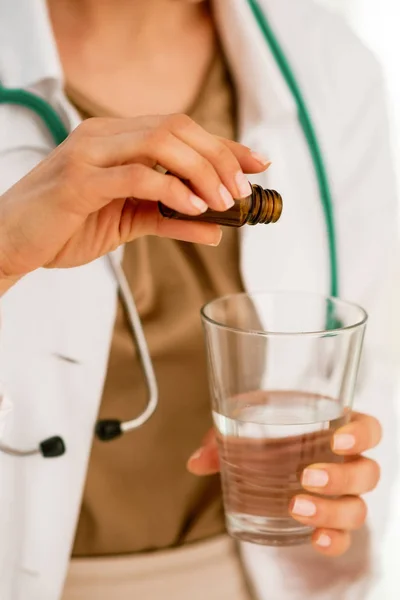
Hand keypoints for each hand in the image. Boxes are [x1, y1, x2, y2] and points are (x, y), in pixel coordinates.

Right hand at [0, 114, 268, 291]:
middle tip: (243, 189)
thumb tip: (215, 230)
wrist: (9, 241)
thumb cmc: (65, 227)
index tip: (258, 162)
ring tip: (225, 201)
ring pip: (162, 142)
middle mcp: (103, 136)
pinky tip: (194, 207)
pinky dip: (173, 190)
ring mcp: (89, 154)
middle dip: (220, 156)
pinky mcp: (79, 182)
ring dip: (203, 171)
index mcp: (115, 138)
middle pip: (177, 128)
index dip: (223, 144)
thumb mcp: (127, 223)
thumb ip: (169, 221)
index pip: (180, 128)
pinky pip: (137, 176)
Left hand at [187, 412, 381, 556]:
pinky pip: (343, 535)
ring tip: (295, 507)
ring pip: (358, 507)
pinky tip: (315, 540)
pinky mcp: (329, 519)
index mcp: (334, 427)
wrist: (259, 451)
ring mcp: (340, 494)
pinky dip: (333, 540)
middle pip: (366, 472)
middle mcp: (344, 461)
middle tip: (307, 477)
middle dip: (341, 478)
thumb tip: (197, 462)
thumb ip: (221, 439)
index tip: (338, 439)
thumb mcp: (241, 424)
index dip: (361, 434)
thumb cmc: (260, 430)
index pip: (368, 428)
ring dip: (332, 511)